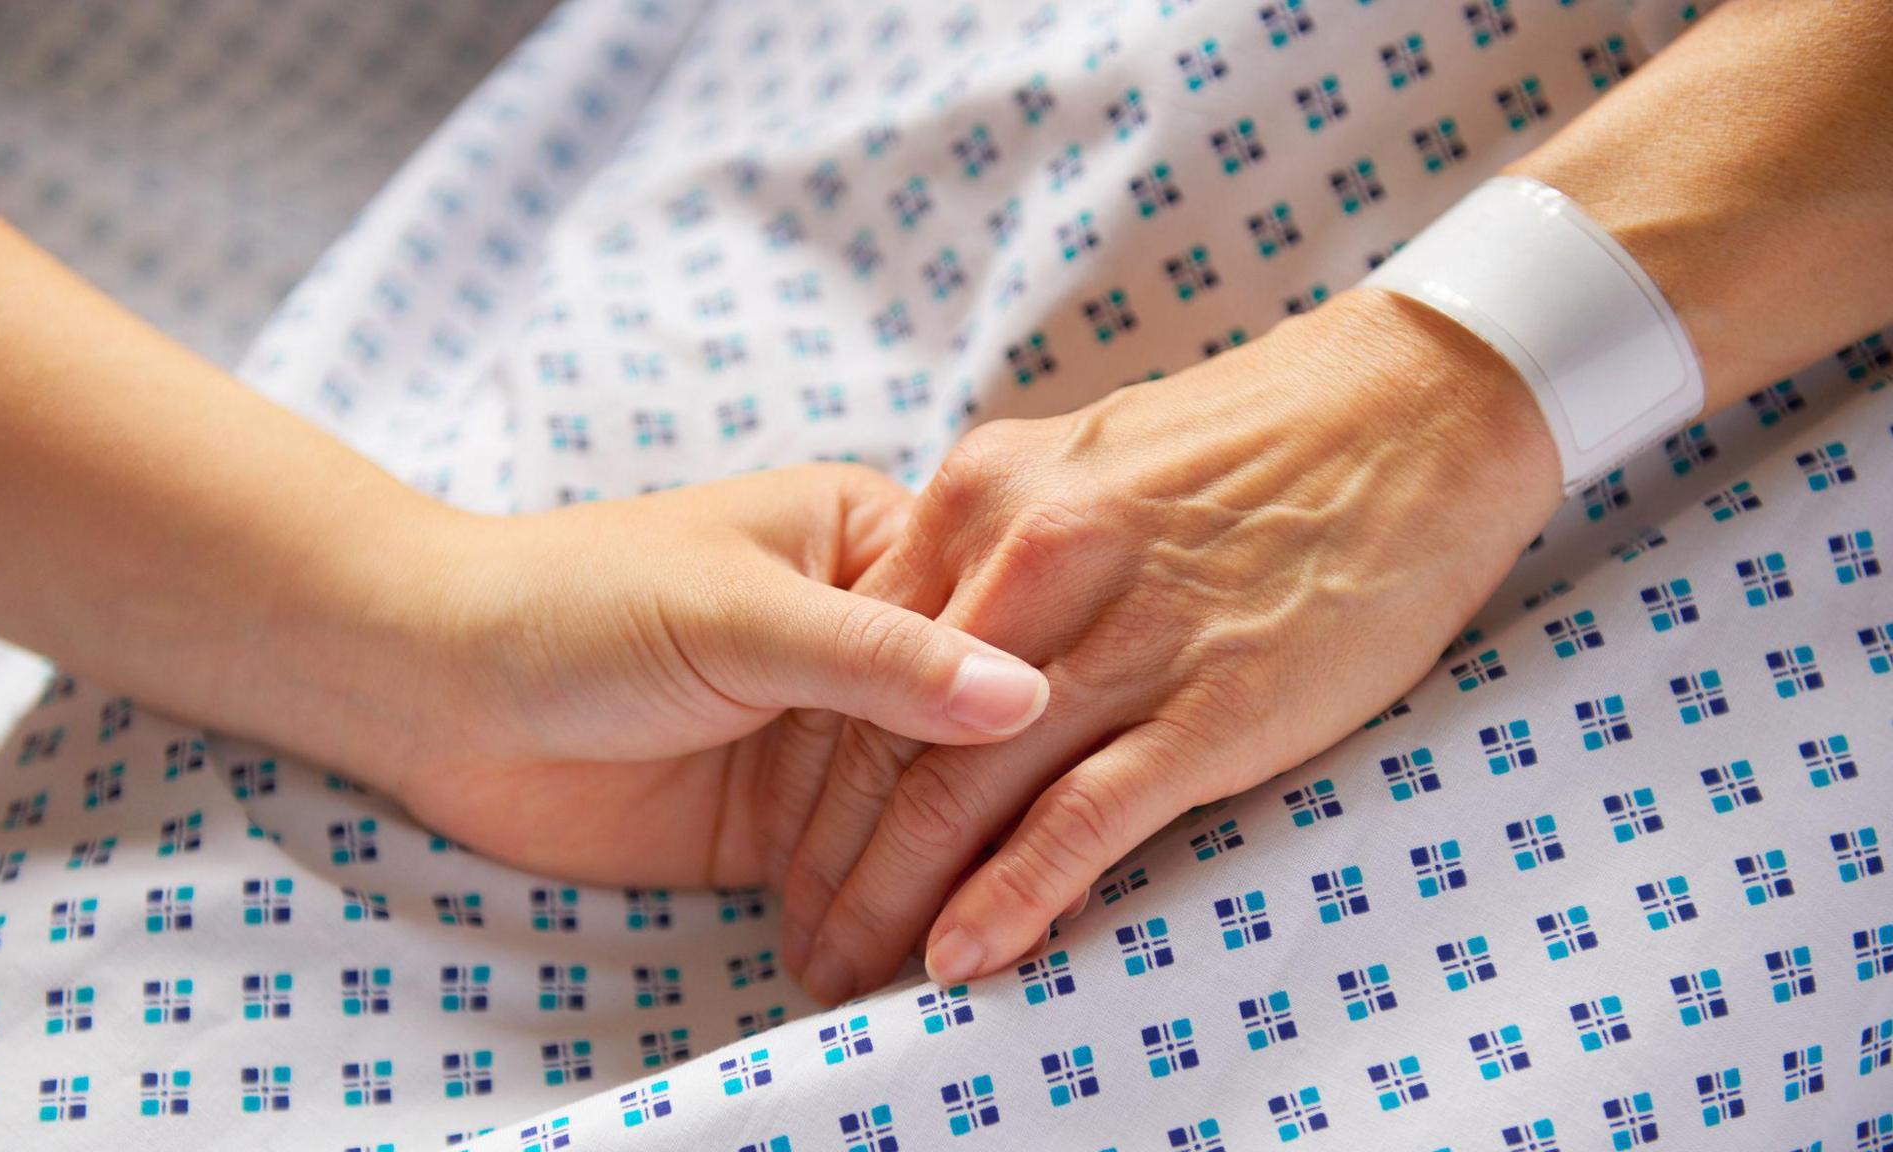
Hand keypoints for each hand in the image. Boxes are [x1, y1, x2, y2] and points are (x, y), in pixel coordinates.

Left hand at [324, 463, 1047, 886]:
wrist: (433, 691)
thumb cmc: (581, 605)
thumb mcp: (739, 618)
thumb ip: (879, 659)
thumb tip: (1028, 698)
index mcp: (874, 545)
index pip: (986, 629)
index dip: (1027, 708)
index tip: (1081, 779)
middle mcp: (865, 640)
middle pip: (961, 736)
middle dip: (975, 818)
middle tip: (1022, 897)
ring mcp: (828, 736)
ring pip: (920, 813)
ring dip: (934, 882)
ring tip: (978, 950)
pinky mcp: (784, 824)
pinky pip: (860, 873)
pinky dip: (884, 916)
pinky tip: (921, 960)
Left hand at [773, 291, 1562, 1001]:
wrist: (1419, 406)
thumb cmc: (1251, 447)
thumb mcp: (1083, 462)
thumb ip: (995, 550)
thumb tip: (931, 650)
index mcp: (982, 495)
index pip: (852, 662)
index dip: (803, 777)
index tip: (783, 855)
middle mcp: (1027, 557)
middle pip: (886, 737)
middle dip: (828, 861)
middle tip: (803, 945)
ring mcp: (1120, 631)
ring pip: (960, 786)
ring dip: (894, 898)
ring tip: (854, 976)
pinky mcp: (1210, 702)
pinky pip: (1082, 814)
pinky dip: (1012, 893)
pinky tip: (963, 953)